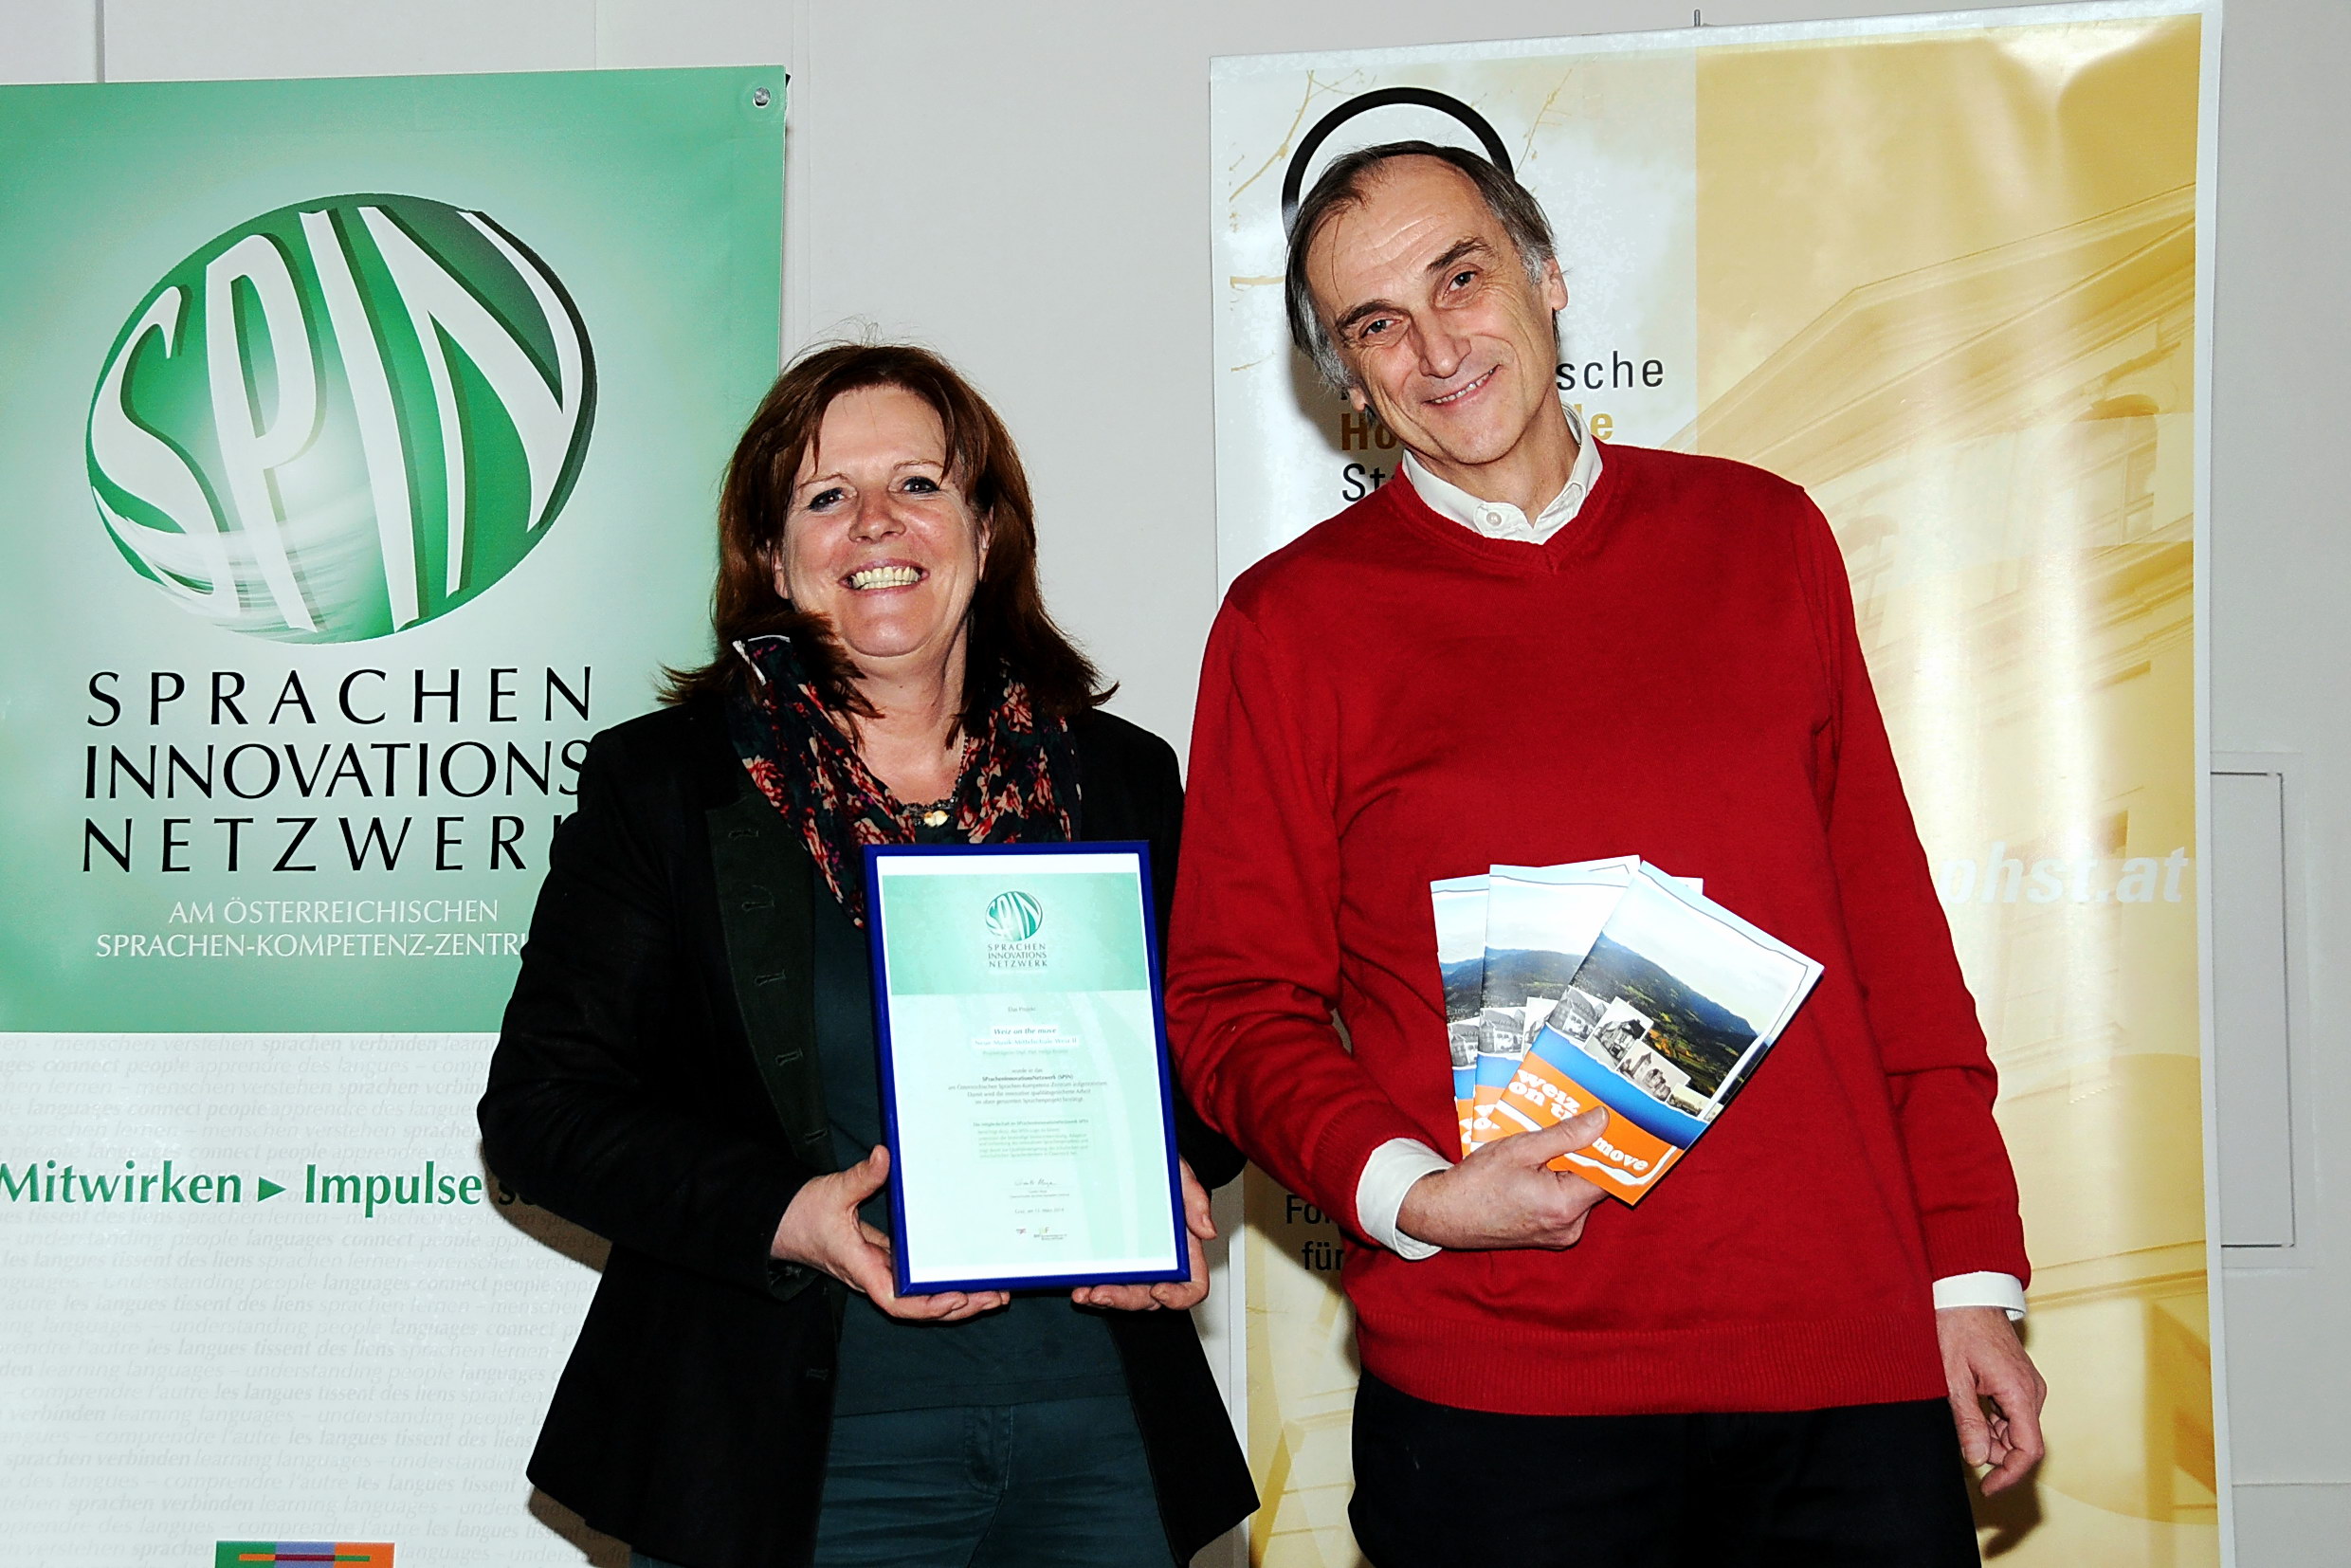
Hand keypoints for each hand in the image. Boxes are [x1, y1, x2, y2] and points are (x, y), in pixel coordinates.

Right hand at [770, 1145, 1007, 1321]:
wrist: (785, 1221)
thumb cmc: (805, 1213)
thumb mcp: (833, 1191)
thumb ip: (861, 1177)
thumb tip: (884, 1156)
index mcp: (861, 1267)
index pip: (895, 1300)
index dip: (927, 1305)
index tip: (955, 1296)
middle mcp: (875, 1275)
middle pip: (919, 1305)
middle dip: (958, 1305)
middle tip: (994, 1296)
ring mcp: (881, 1269)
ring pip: (922, 1295)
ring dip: (956, 1297)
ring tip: (993, 1292)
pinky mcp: (885, 1259)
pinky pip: (917, 1277)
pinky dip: (940, 1278)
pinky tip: (964, 1272)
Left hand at [1074, 1160, 1215, 1311]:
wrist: (1136, 1159)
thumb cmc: (1164, 1174)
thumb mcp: (1182, 1178)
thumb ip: (1196, 1201)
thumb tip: (1207, 1231)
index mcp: (1185, 1251)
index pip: (1192, 1286)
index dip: (1179, 1297)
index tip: (1159, 1289)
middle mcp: (1161, 1263)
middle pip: (1150, 1298)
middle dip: (1125, 1300)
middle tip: (1103, 1293)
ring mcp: (1136, 1265)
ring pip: (1124, 1295)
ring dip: (1104, 1299)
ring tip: (1085, 1292)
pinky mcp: (1113, 1260)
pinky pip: (1104, 1281)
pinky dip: (1090, 1286)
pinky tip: (1078, 1283)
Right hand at [1396, 1106, 1611, 1249]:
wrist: (1445, 1215)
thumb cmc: (1476, 1183)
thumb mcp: (1521, 1148)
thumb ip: (1566, 1135)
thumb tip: (1602, 1119)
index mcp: (1564, 1206)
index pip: (1608, 1173)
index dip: (1610, 1147)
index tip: (1611, 1124)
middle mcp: (1569, 1226)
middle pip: (1594, 1182)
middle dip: (1583, 1153)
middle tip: (1568, 1126)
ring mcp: (1560, 1234)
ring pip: (1579, 1191)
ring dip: (1567, 1167)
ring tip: (1542, 1148)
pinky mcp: (1549, 1236)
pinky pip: (1565, 1203)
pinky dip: (1556, 1183)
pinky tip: (1535, 1168)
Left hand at [1938, 1305, 2046, 1493]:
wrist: (1967, 1293)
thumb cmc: (1956, 1328)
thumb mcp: (1952, 1377)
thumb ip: (1967, 1420)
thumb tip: (1979, 1460)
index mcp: (2019, 1392)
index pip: (2029, 1450)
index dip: (2010, 1475)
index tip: (1987, 1488)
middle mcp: (2032, 1392)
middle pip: (2020, 1443)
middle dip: (1993, 1453)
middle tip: (1960, 1441)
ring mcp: (2028, 1386)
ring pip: (2015, 1430)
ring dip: (1990, 1436)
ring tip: (1959, 1414)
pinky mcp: (2020, 1382)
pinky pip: (2011, 1414)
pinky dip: (1992, 1422)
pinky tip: (1968, 1408)